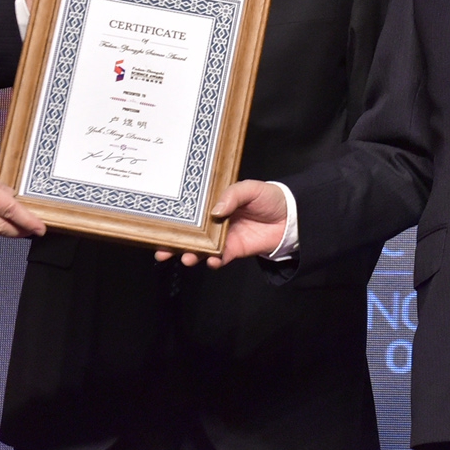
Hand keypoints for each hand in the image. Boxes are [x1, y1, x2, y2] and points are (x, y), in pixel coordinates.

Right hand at [155, 180, 288, 266]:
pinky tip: (211, 261)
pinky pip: (219, 258)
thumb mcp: (250, 188)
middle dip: (173, 242)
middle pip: (189, 233)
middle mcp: (214, 222)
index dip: (175, 218)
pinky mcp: (233, 250)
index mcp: (214, 203)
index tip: (160, 224)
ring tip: (186, 257)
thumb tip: (215, 211)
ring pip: (200, 248)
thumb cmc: (269, 197)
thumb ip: (233, 196)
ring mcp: (222, 237)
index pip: (190, 211)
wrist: (290, 217)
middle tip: (162, 249)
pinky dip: (213, 261)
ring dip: (190, 254)